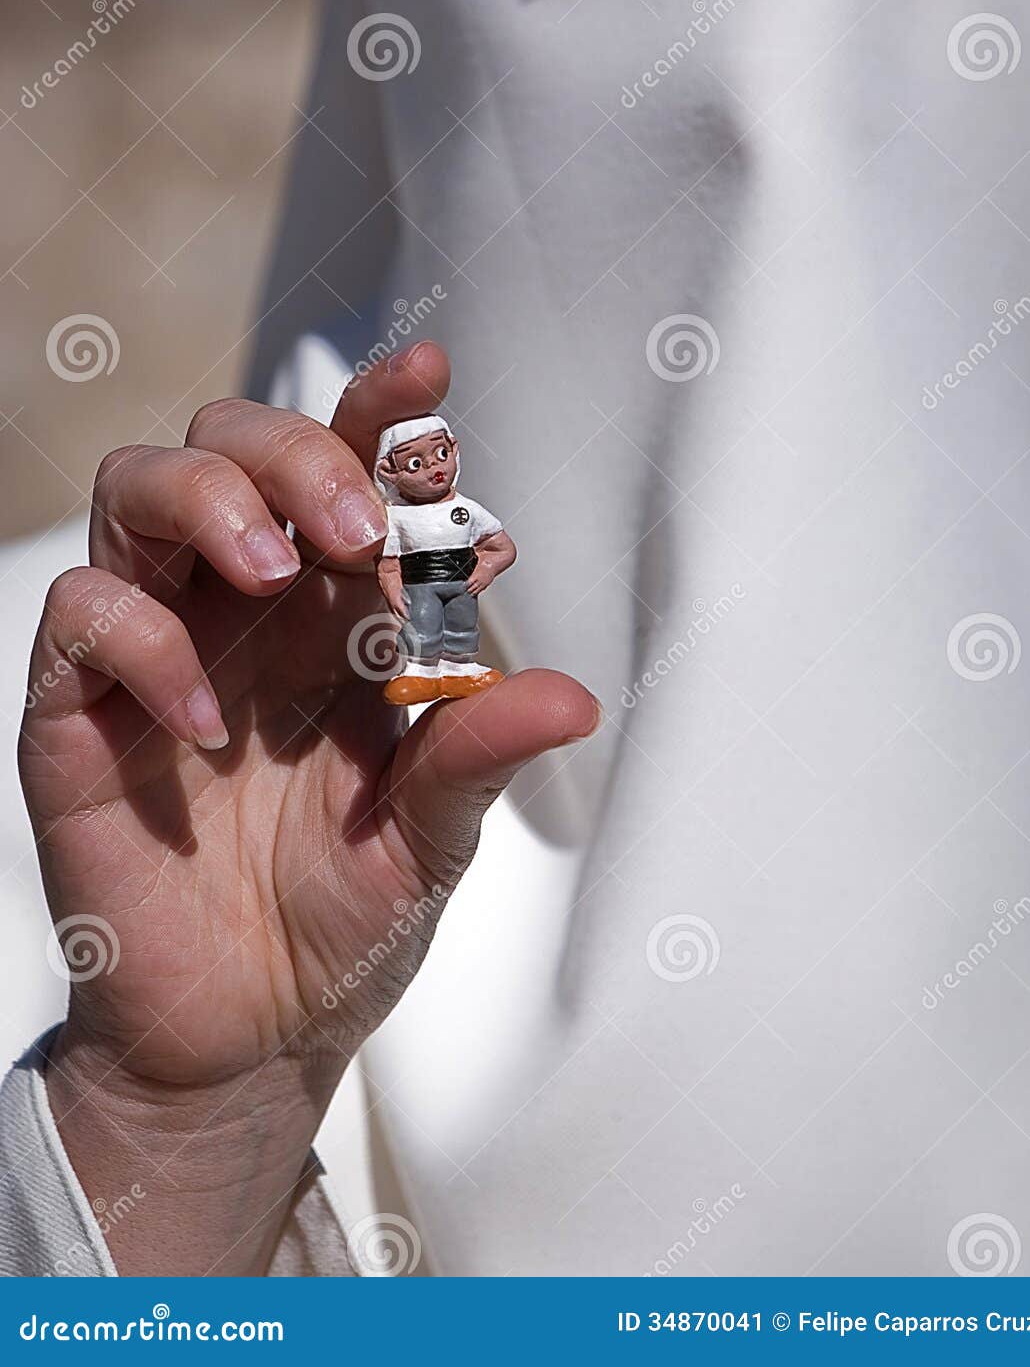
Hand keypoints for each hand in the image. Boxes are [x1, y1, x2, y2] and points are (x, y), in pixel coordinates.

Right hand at [19, 343, 597, 1273]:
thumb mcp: (430, 835)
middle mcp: (241, 605)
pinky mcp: (80, 712)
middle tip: (362, 529)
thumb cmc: (340, 912)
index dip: (380, 414)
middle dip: (299, 453)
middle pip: (233, 440)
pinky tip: (207, 723)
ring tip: (272, 569)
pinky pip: (83, 615)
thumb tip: (573, 696)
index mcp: (332, 609)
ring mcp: (155, 646)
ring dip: (210, 499)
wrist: (248, 1030)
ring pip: (140, 486)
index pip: (347, 473)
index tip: (430, 376)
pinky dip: (141, 639)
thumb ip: (478, 756)